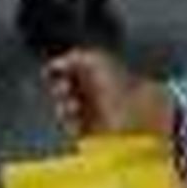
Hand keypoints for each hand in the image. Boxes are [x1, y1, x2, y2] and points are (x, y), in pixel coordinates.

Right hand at [45, 50, 172, 140]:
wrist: (135, 111)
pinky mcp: (91, 130)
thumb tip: (56, 62)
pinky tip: (76, 120)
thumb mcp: (95, 59)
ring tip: (73, 106)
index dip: (56, 71)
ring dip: (63, 108)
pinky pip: (72, 129)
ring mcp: (90, 112)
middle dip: (59, 89)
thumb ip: (74, 56)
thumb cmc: (118, 82)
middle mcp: (89, 91)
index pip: (65, 70)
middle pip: (62, 90)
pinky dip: (70, 125)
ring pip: (64, 110)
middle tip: (64, 89)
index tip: (51, 73)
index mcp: (90, 72)